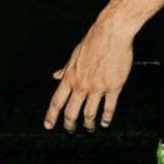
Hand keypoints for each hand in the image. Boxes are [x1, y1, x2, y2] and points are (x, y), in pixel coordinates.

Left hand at [44, 16, 133, 132]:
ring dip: (88, 124)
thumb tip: (56, 76)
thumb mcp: (74, 54)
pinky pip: (109, 107)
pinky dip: (106, 117)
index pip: (57, 101)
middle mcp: (82, 85)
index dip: (51, 115)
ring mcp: (98, 87)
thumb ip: (66, 69)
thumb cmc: (93, 41)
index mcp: (70, 77)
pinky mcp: (114, 86)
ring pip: (90, 113)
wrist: (112, 33)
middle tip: (70, 130)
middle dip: (70, 124)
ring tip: (89, 129)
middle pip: (72, 112)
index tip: (49, 125)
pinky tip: (105, 122)